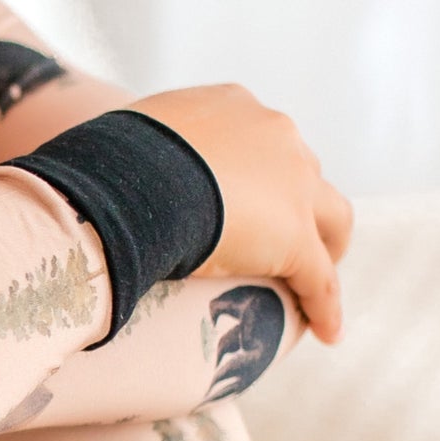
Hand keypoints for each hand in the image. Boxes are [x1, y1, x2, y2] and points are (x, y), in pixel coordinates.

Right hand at [136, 83, 352, 341]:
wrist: (134, 178)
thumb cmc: (115, 156)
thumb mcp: (131, 139)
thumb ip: (141, 153)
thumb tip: (107, 178)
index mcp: (236, 107)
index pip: (263, 139)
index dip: (261, 169)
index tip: (247, 195)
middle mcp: (277, 137)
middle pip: (305, 172)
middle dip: (301, 201)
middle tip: (285, 234)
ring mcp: (294, 187)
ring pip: (332, 219)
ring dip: (327, 247)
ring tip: (313, 282)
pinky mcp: (295, 240)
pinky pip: (320, 279)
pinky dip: (325, 306)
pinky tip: (326, 333)